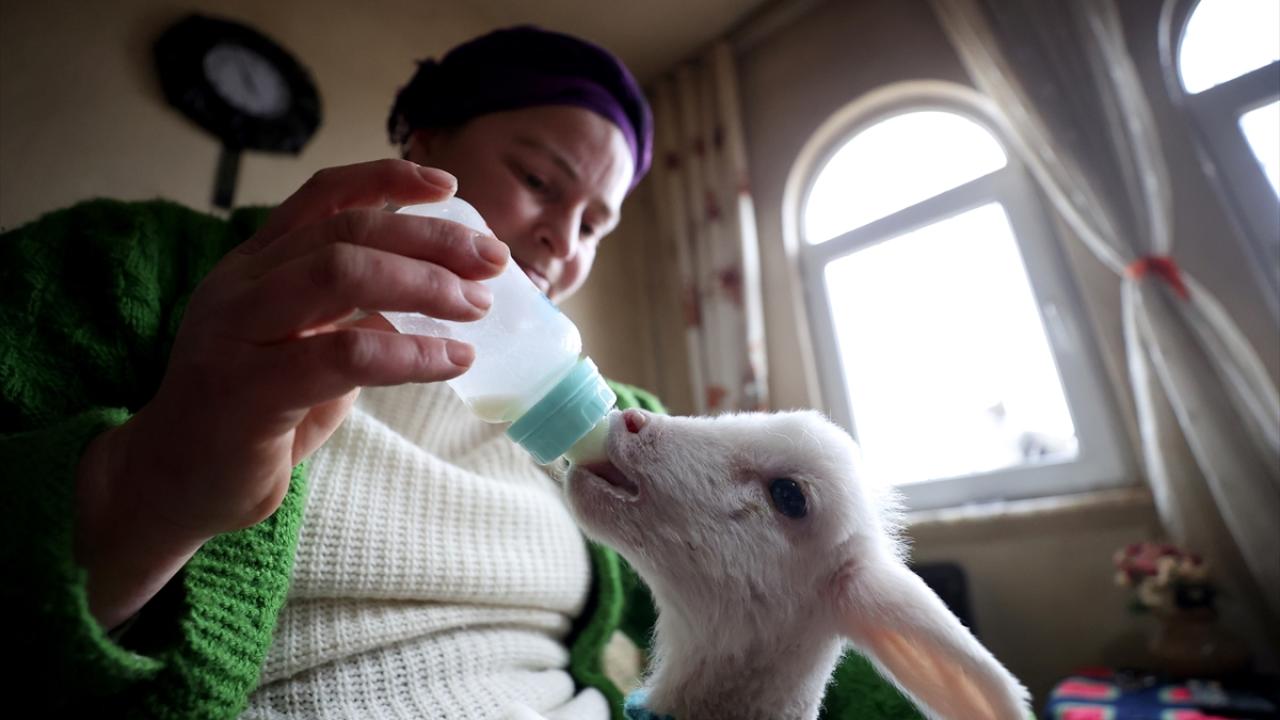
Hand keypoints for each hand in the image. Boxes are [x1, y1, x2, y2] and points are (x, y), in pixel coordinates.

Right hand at [75, 159, 508, 626]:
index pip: (323, 195)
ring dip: (424, 284)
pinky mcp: (247, 390)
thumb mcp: (306, 345)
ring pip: (339, 274)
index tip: (450, 186)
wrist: (174, 484)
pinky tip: (452, 360)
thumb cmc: (253, 415)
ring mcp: (237, 333)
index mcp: (255, 264)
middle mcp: (241, 285)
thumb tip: (437, 288)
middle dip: (431, 239)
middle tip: (492, 262)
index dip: (388, 179)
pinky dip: (411, 353)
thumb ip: (351, 311)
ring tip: (476, 307)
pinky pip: (344, 356)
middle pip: (346, 230)